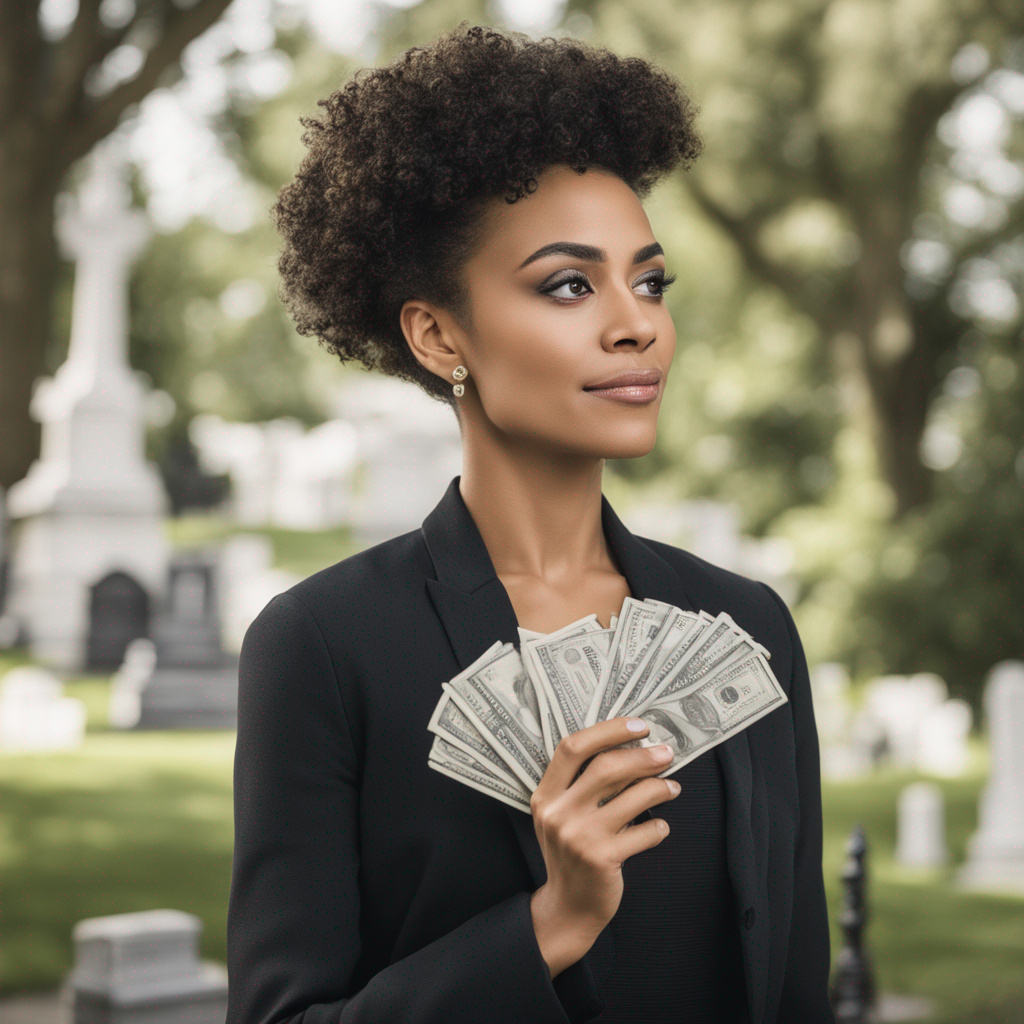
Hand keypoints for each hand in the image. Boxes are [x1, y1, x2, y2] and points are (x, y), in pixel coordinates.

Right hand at [528, 717, 679, 974]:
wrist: (569, 906)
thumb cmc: (572, 851)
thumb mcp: (562, 815)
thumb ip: (582, 784)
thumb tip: (631, 748)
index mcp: (545, 795)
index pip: (573, 747)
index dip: (609, 730)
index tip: (640, 726)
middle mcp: (558, 813)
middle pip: (606, 767)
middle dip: (644, 756)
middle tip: (667, 753)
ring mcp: (579, 837)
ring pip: (632, 796)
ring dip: (660, 787)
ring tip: (672, 787)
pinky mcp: (602, 859)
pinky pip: (644, 832)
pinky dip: (659, 826)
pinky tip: (660, 825)